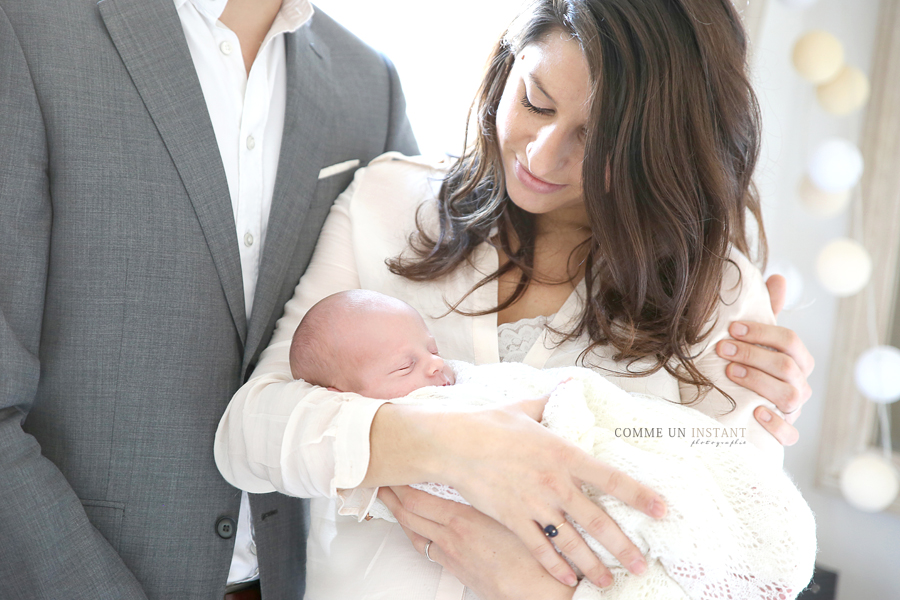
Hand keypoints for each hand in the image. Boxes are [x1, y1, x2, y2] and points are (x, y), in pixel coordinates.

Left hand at [379, 486, 576, 599]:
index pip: (415, 497)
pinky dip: (418, 535)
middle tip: (379, 480)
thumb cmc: (536, 550)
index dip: (397, 484)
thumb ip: (497, 487)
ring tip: (392, 501)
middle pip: (408, 514)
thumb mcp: (517, 510)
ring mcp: (451, 555)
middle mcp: (450, 537)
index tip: (389, 469)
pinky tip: (420, 528)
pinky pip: (429, 549)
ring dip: (401, 516)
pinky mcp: (457, 570)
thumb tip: (484, 464)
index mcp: (462, 519)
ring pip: (415, 533)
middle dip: (390, 497)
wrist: (541, 593)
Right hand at [411, 398, 662, 588]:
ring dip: (593, 565)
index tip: (662, 510)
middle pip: (597, 521)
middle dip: (623, 546)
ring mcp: (534, 504)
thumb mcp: (524, 407)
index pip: (611, 478)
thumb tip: (568, 383)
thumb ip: (551, 400)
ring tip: (609, 582)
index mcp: (563, 453)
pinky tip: (568, 580)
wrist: (452, 443)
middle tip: (641, 565)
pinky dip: (555, 567)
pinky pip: (539, 548)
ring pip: (571, 542)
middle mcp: (555, 483)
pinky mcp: (512, 519)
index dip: (640, 495)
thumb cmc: (488, 423)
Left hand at [716, 274, 814, 444]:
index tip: (732, 329)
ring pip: (789, 396)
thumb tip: (778, 277)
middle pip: (787, 367)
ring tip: (730, 373)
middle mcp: (800, 384)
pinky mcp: (784, 433)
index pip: (791, 341)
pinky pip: (790, 434)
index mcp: (797, 360)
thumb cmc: (750, 367)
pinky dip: (775, 424)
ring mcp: (794, 410)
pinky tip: (755, 413)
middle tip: (723, 349)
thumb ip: (765, 312)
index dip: (762, 333)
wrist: (740, 409)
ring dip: (758, 382)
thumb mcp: (755, 340)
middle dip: (754, 355)